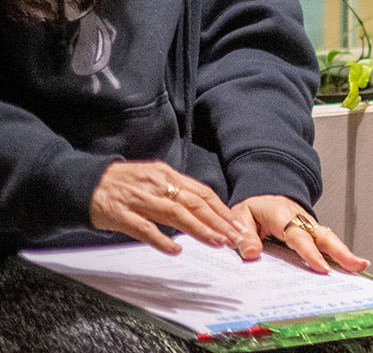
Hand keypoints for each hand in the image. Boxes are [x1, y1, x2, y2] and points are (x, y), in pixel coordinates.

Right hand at [87, 160, 253, 255]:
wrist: (85, 182)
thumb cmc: (122, 183)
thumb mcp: (152, 178)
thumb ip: (174, 190)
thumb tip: (200, 206)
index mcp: (167, 175)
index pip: (202, 192)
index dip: (221, 209)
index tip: (236, 223)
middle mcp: (157, 185)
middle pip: (195, 203)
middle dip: (218, 221)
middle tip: (234, 236)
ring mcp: (140, 200)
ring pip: (176, 214)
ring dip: (199, 229)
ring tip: (216, 242)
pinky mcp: (122, 215)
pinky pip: (145, 228)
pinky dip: (162, 239)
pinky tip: (176, 249)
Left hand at [236, 195, 367, 274]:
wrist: (262, 194)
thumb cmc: (252, 208)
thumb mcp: (240, 217)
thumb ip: (245, 236)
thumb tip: (252, 254)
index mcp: (282, 215)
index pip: (299, 236)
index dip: (311, 253)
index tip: (322, 268)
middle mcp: (300, 219)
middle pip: (325, 236)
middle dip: (342, 251)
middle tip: (357, 265)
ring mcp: (308, 225)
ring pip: (329, 239)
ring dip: (345, 253)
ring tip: (359, 267)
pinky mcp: (311, 231)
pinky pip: (325, 242)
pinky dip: (337, 254)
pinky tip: (346, 266)